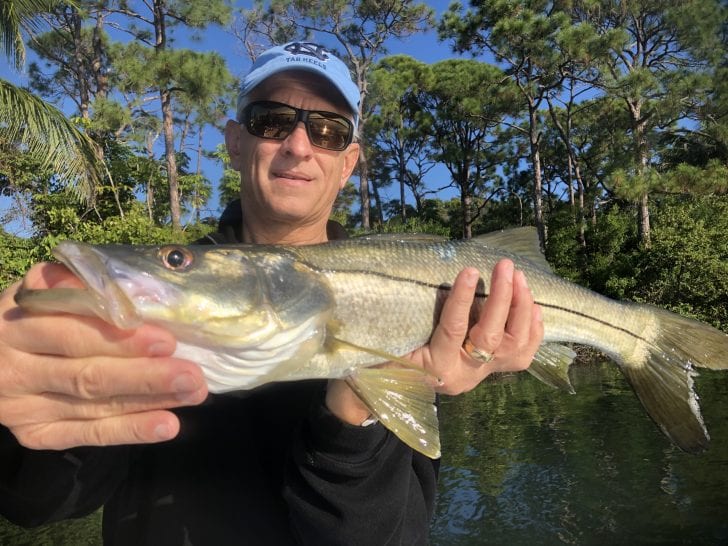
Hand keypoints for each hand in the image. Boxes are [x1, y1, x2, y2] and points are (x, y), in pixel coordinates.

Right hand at [0, 263, 207, 449]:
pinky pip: (89, 435)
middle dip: (145, 376)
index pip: (72, 335)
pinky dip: (131, 431)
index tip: (168, 340)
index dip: (121, 340)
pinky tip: (167, 425)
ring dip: (148, 401)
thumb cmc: (31, 316)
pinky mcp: (37, 434)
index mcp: (18, 325)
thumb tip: (126, 286)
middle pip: (87, 376)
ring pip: (94, 406)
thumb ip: (76, 284)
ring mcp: (24, 407)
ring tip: (192, 394)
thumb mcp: (41, 290)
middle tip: (192, 374)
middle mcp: (15, 369)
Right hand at [326, 259, 543, 422]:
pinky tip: (533, 304)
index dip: (462, 299)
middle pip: (491, 338)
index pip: (453, 330)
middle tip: (503, 266)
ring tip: (518, 277)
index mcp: (434, 368)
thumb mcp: (385, 342)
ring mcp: (481, 375)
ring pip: (514, 347)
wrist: (386, 389)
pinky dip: (532, 329)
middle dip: (502, 299)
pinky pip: (522, 355)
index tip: (469, 270)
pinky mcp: (491, 371)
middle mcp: (464, 375)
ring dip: (520, 309)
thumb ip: (401, 322)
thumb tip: (421, 287)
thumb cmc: (382, 358)